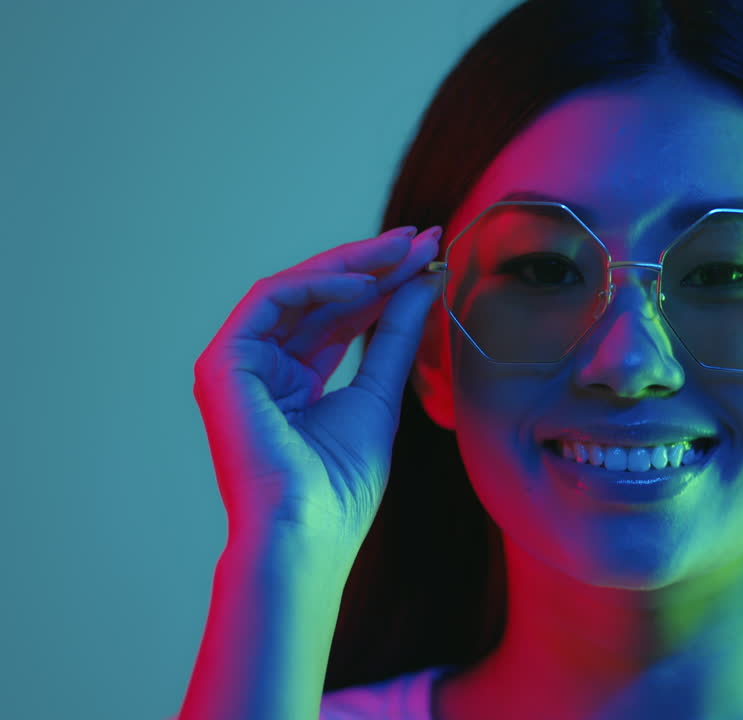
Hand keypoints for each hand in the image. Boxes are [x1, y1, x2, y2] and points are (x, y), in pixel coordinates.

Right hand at [193, 225, 442, 552]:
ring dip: (352, 265)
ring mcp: (239, 364)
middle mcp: (263, 368)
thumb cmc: (341, 484)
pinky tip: (367, 282)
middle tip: (421, 239)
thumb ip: (397, 334)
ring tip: (403, 250)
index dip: (385, 284)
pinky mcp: (223, 362)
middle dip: (373, 264)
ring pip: (296, 289)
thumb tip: (425, 279)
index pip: (341, 317)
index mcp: (294, 382)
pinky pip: (272, 300)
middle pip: (321, 298)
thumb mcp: (379, 393)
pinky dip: (320, 284)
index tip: (428, 257)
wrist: (307, 530)